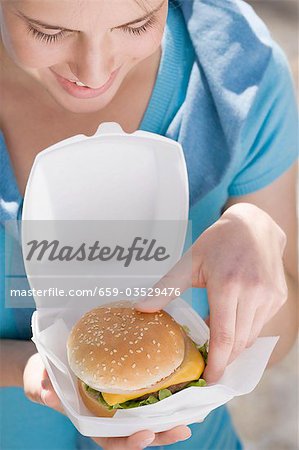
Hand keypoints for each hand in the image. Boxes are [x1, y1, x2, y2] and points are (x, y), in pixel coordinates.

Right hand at [23, 354, 190, 447]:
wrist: (52, 361)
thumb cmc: (45, 375)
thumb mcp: (40, 380)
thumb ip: (44, 387)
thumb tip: (47, 391)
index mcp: (90, 422)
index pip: (112, 441)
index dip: (130, 442)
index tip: (146, 435)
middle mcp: (109, 416)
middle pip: (138, 431)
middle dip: (161, 434)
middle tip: (182, 429)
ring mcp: (120, 402)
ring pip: (148, 415)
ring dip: (170, 417)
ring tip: (192, 412)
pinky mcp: (128, 385)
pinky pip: (148, 393)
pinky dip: (165, 392)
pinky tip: (183, 383)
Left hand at [136, 203, 287, 382]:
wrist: (254, 224)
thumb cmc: (219, 241)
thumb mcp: (191, 261)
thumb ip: (167, 287)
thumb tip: (141, 308)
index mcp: (228, 285)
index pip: (224, 337)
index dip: (216, 363)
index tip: (209, 379)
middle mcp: (253, 293)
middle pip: (238, 342)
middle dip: (223, 359)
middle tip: (208, 366)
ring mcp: (269, 296)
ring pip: (251, 337)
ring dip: (234, 345)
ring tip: (217, 342)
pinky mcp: (278, 297)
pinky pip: (261, 325)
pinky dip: (245, 331)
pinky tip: (233, 323)